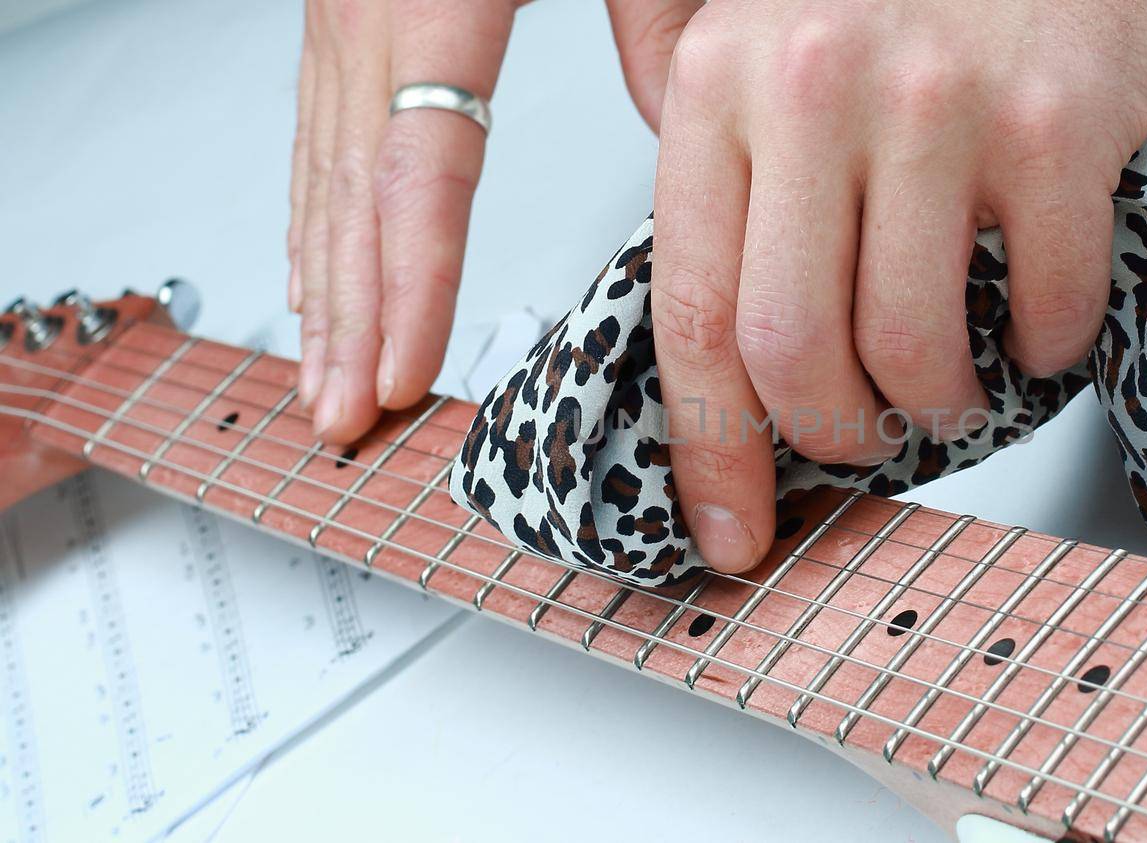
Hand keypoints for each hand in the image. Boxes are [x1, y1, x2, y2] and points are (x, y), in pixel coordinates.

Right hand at [287, 0, 700, 443]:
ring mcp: (341, 21)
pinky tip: (314, 285)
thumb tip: (679, 118)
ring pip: (326, 181)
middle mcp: (368, 15)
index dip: (412, 285)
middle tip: (348, 417)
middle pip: (356, 199)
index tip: (403, 375)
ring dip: (327, 295)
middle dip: (351, 324)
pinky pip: (317, 140)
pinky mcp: (338, 23)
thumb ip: (655, 20)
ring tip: (330, 383)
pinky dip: (315, 226)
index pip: (421, 171)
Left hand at [649, 0, 1146, 570]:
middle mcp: (814, 85)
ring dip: (941, 404)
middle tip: (865, 436)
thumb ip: (723, 156)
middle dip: (834, 437)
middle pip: (791, 352)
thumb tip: (710, 318)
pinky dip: (1047, 348)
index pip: (691, 310)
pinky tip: (1040, 318)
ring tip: (954, 382)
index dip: (708, 450)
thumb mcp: (774, 34)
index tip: (728, 529)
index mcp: (722, 80)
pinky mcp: (1058, 123)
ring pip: (912, 348)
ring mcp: (939, 105)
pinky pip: (1046, 306)